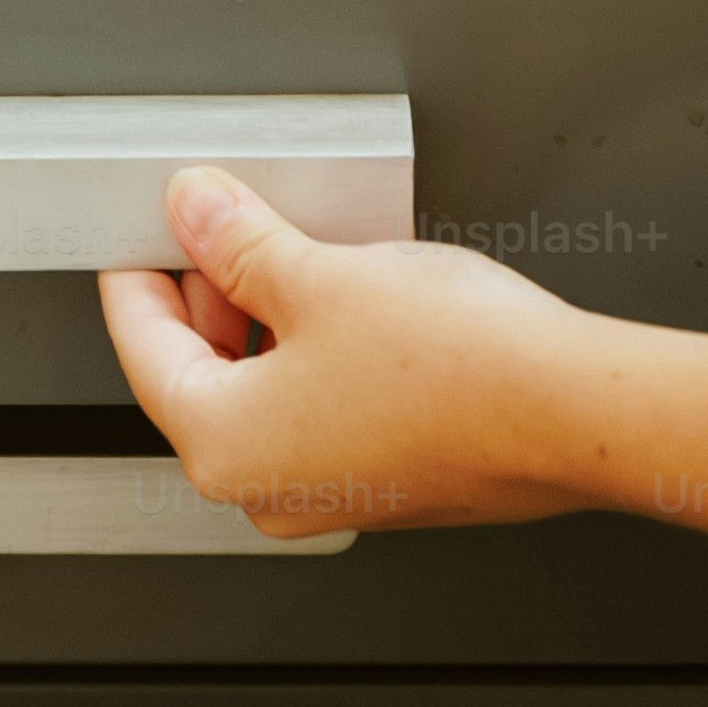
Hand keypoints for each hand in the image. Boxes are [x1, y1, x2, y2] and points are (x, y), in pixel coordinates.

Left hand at [99, 168, 598, 534]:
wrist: (570, 412)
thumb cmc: (460, 367)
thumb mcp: (322, 274)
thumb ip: (241, 242)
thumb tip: (196, 212)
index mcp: (225, 447)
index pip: (144, 350)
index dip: (136, 278)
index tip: (139, 238)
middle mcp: (267, 490)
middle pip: (198, 377)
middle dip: (207, 295)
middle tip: (219, 227)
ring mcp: (328, 494)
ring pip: (262, 393)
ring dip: (264, 321)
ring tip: (294, 251)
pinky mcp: (381, 483)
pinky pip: (317, 411)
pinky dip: (313, 354)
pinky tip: (347, 300)